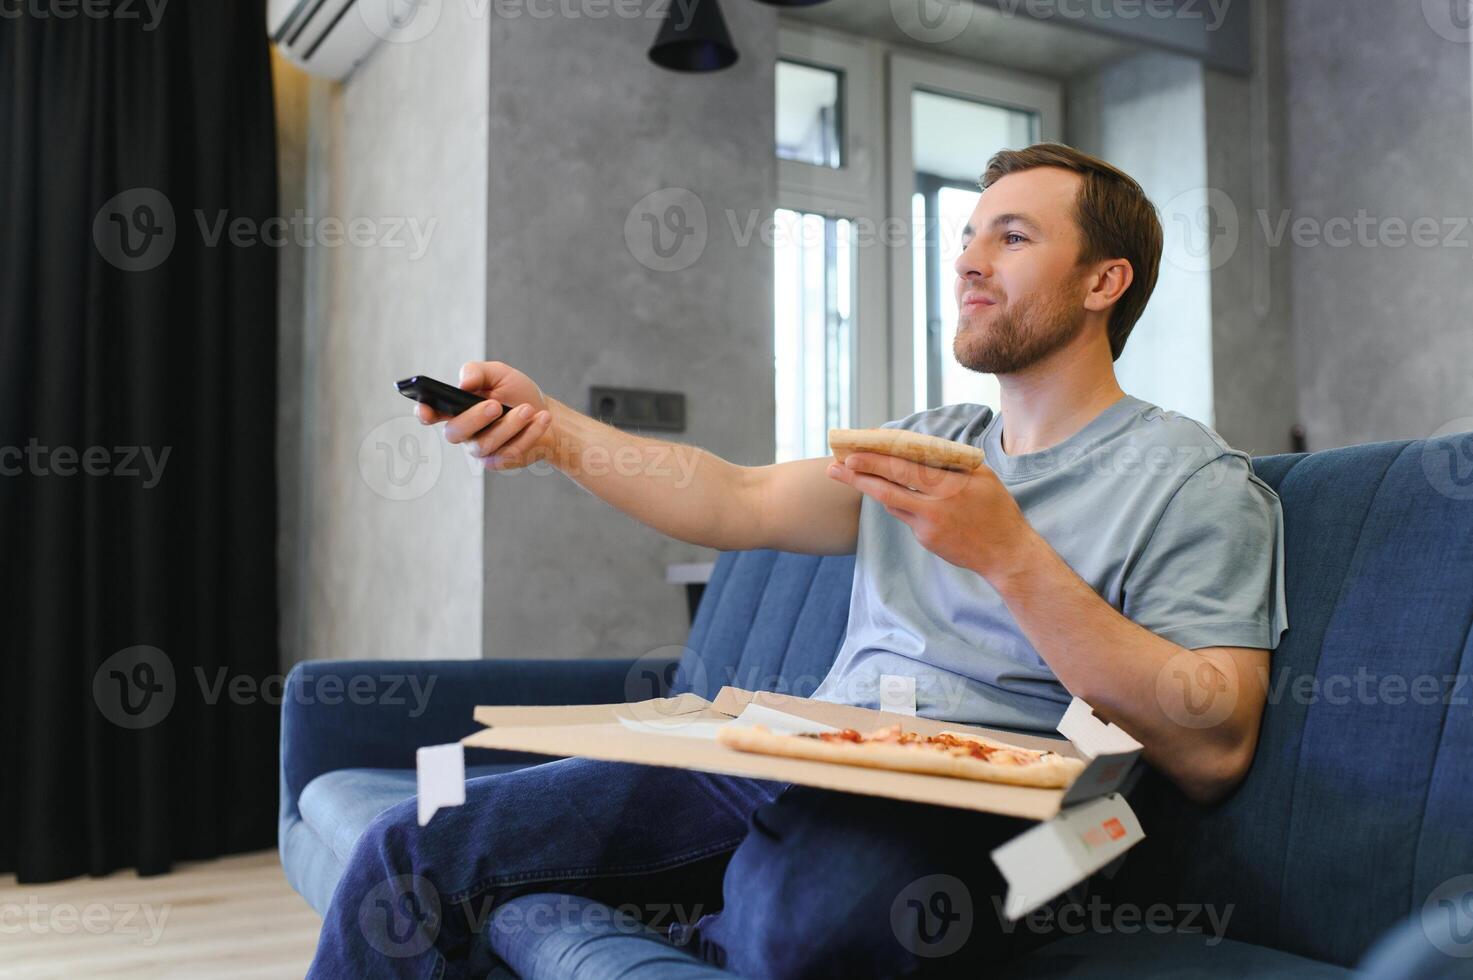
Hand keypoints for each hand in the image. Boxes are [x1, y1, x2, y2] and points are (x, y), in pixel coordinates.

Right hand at [418, 361, 553, 470]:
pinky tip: (541, 419)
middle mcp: (463, 431)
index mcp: (455, 406)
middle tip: (496, 405)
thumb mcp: (499, 374)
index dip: (423, 412)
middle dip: (474, 418)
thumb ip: (478, 372)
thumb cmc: (516, 393)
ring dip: (509, 425)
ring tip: (528, 409)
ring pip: (485, 444)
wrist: (546, 413)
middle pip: (455, 432)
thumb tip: (463, 383)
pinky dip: (528, 434)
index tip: (426, 411)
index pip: (430, 412)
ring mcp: (479, 449)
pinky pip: (508, 452)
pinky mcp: (498, 461)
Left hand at [824, 452, 1040, 580]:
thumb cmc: (997, 508)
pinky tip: (888, 493)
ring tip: (847, 474)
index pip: (905, 468)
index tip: (853, 453)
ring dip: (870, 488)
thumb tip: (922, 447)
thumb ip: (953, 462)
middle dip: (858, 475)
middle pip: (887, 487)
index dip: (876, 460)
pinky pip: (905, 517)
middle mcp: (936, 505)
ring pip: (891, 502)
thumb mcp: (983, 476)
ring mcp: (928, 526)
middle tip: (835, 466)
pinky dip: (898, 503)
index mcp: (950, 484)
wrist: (1007, 553)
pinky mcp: (926, 540)